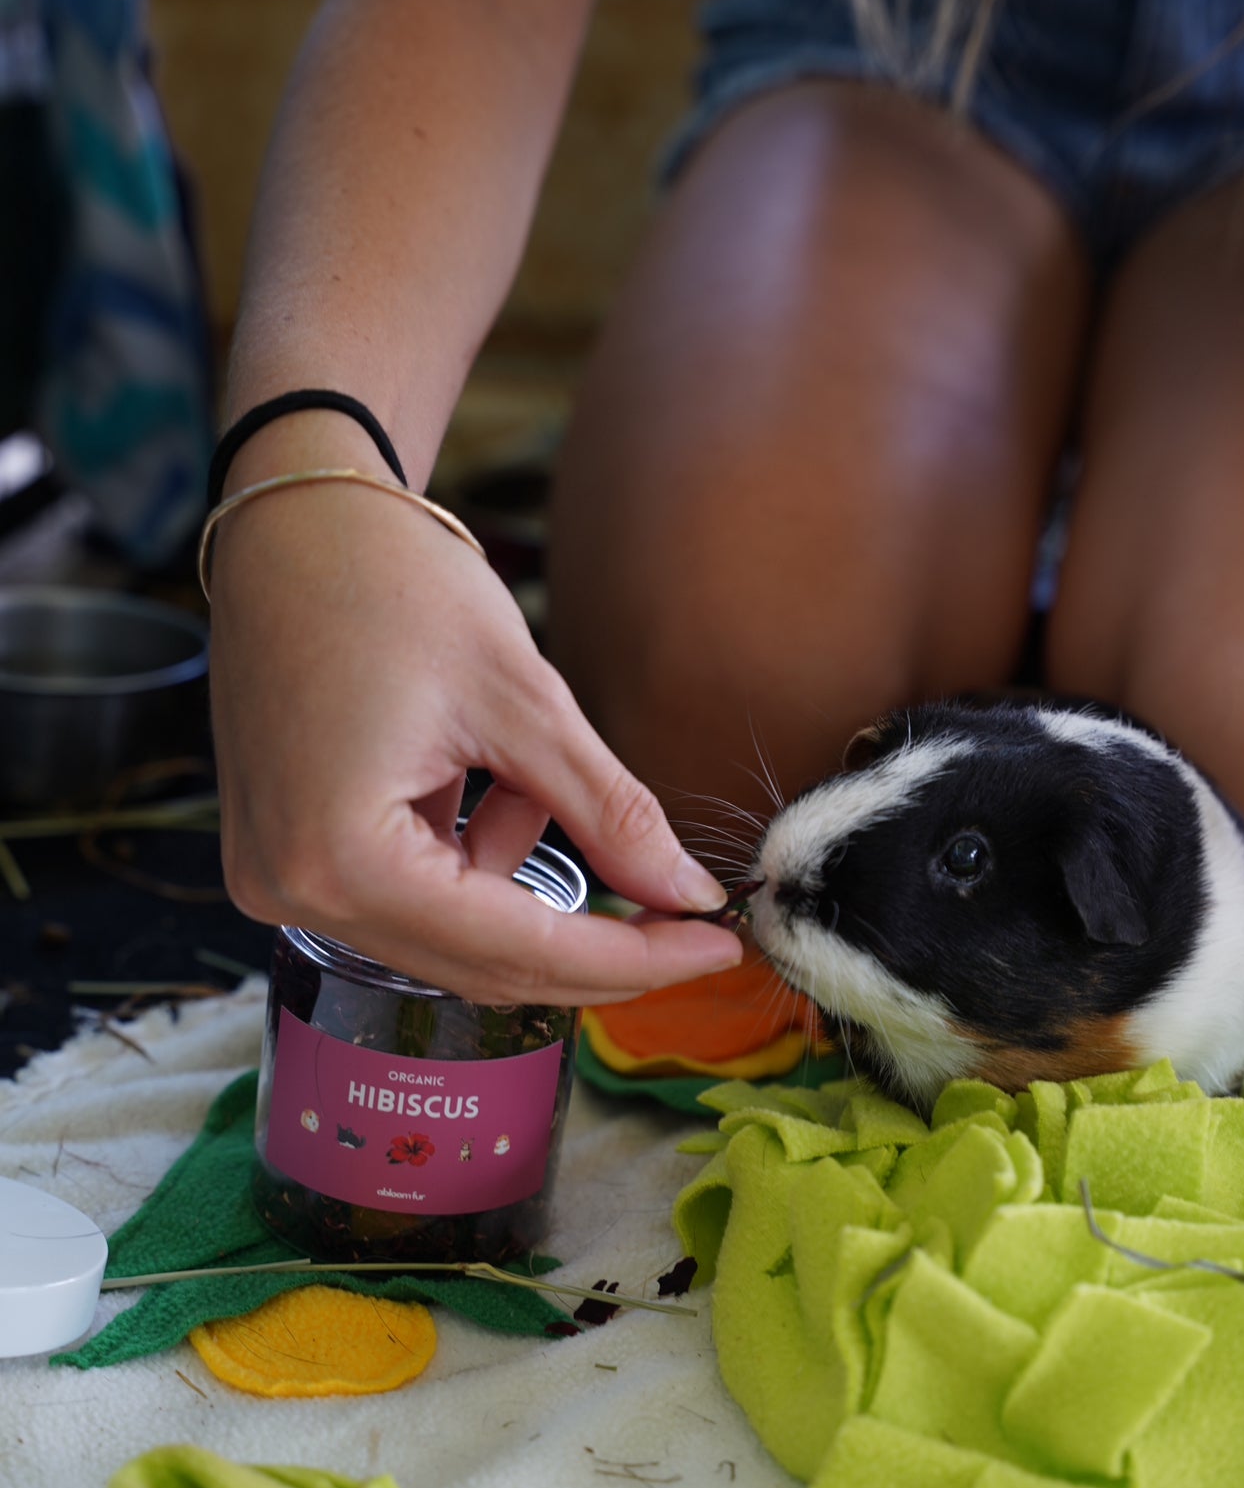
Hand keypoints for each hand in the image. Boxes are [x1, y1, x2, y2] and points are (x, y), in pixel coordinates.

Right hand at [208, 474, 742, 1004]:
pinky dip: (472, 860)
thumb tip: (690, 896)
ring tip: (530, 775)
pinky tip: (474, 778)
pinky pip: (409, 901)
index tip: (720, 945)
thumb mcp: (523, 699)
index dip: (633, 959)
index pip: (518, 952)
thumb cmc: (390, 580)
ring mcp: (278, 883)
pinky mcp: (285, 862)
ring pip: (452, 939)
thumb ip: (611, 813)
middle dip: (595, 945)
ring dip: (523, 879)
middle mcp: (293, 893)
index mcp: (342, 860)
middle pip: (484, 968)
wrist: (292, 519)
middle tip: (689, 916)